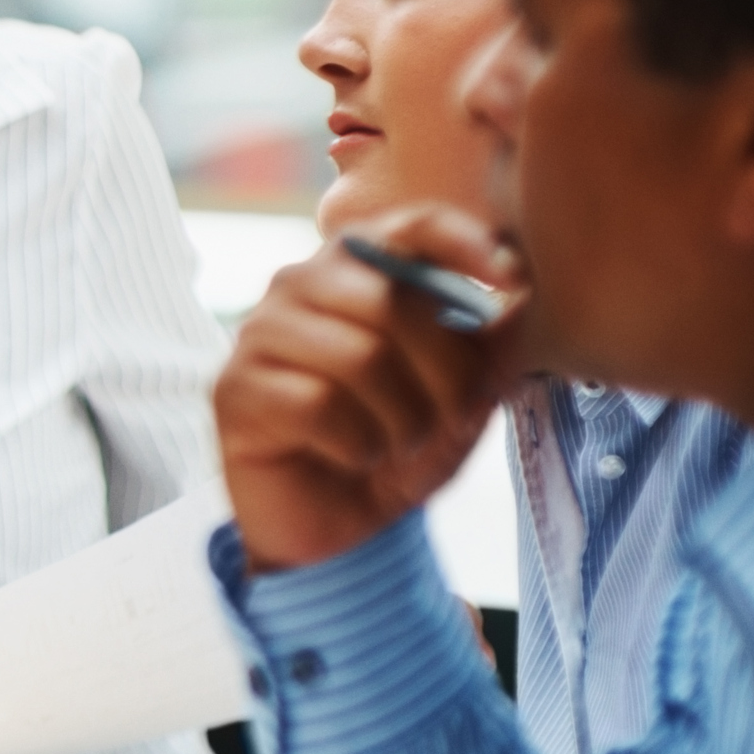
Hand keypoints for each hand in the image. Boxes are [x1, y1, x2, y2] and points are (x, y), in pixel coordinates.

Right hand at [216, 201, 522, 573]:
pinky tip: (354, 456)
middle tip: (450, 419)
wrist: (343, 526)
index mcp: (361, 269)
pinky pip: (315, 405)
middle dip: (444, 373)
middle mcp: (301, 285)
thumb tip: (519, 294)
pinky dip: (357, 444)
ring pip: (358, 357)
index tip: (513, 283)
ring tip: (399, 444)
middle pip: (392, 301)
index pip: (414, 226)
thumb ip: (494, 341)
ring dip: (402, 419)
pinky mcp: (233, 390)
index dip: (467, 245)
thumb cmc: (399, 445)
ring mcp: (259, 334)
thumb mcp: (467, 394)